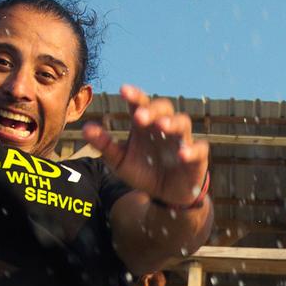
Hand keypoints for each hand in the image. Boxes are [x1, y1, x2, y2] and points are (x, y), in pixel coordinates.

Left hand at [83, 85, 209, 208]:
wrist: (164, 195)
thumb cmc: (143, 171)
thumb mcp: (120, 160)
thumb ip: (104, 145)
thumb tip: (85, 128)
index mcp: (145, 125)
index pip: (140, 104)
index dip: (134, 96)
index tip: (123, 90)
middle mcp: (164, 128)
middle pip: (163, 108)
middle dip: (152, 109)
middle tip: (139, 116)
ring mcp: (181, 141)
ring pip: (183, 123)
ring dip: (173, 123)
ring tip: (162, 127)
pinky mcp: (196, 157)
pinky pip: (199, 149)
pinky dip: (191, 150)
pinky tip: (182, 154)